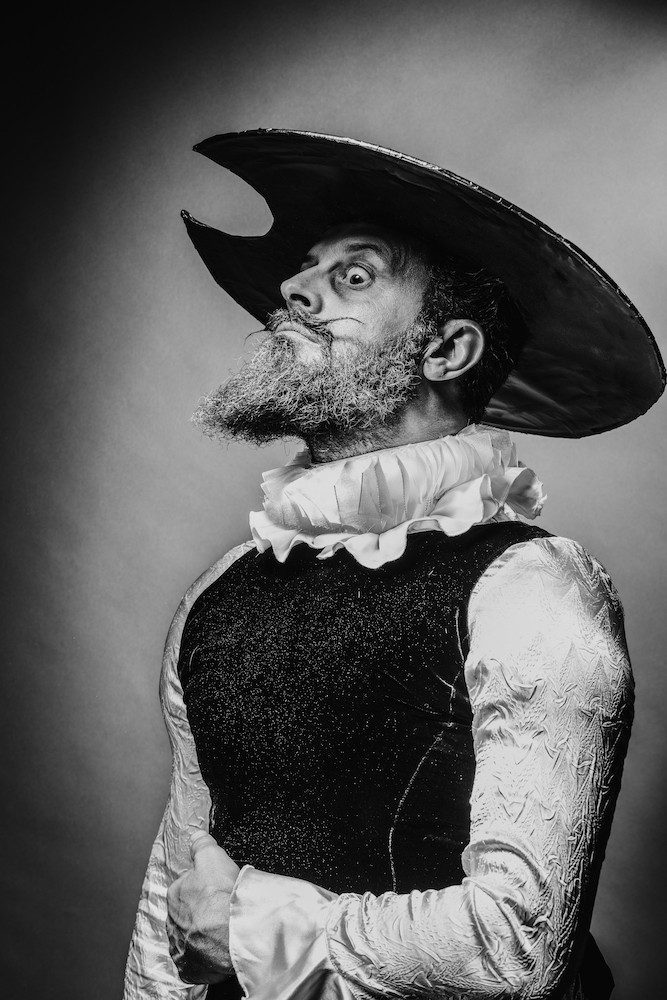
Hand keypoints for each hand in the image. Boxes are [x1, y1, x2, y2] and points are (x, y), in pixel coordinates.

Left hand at [167, 832, 240, 983]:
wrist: (234, 930)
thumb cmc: (223, 894)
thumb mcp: (212, 856)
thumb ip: (201, 844)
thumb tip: (195, 835)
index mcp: (174, 895)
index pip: (186, 888)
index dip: (203, 888)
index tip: (216, 891)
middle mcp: (172, 923)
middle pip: (187, 914)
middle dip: (200, 913)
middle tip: (220, 912)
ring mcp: (180, 947)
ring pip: (189, 938)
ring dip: (201, 936)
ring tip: (221, 933)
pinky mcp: (190, 968)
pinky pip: (194, 962)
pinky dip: (203, 959)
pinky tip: (216, 952)